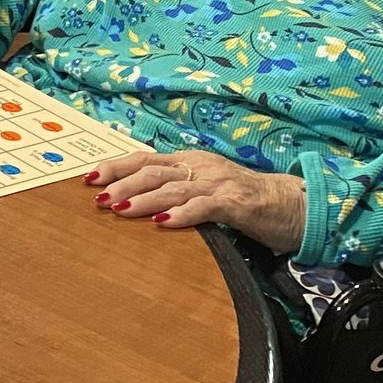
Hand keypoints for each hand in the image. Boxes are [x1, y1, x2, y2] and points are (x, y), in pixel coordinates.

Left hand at [88, 150, 306, 252]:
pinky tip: (164, 223)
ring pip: (173, 188)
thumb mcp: (205, 189)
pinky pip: (205, 206)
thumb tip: (137, 202)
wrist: (292, 205)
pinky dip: (182, 214)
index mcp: (191, 161)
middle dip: (122, 182)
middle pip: (153, 171)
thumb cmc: (245, 200)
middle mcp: (201, 167)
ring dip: (143, 199)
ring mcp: (218, 183)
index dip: (117, 167)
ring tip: (119, 209)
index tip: (90, 178)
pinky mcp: (237, 203)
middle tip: (97, 196)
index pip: (146, 160)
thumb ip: (177, 191)